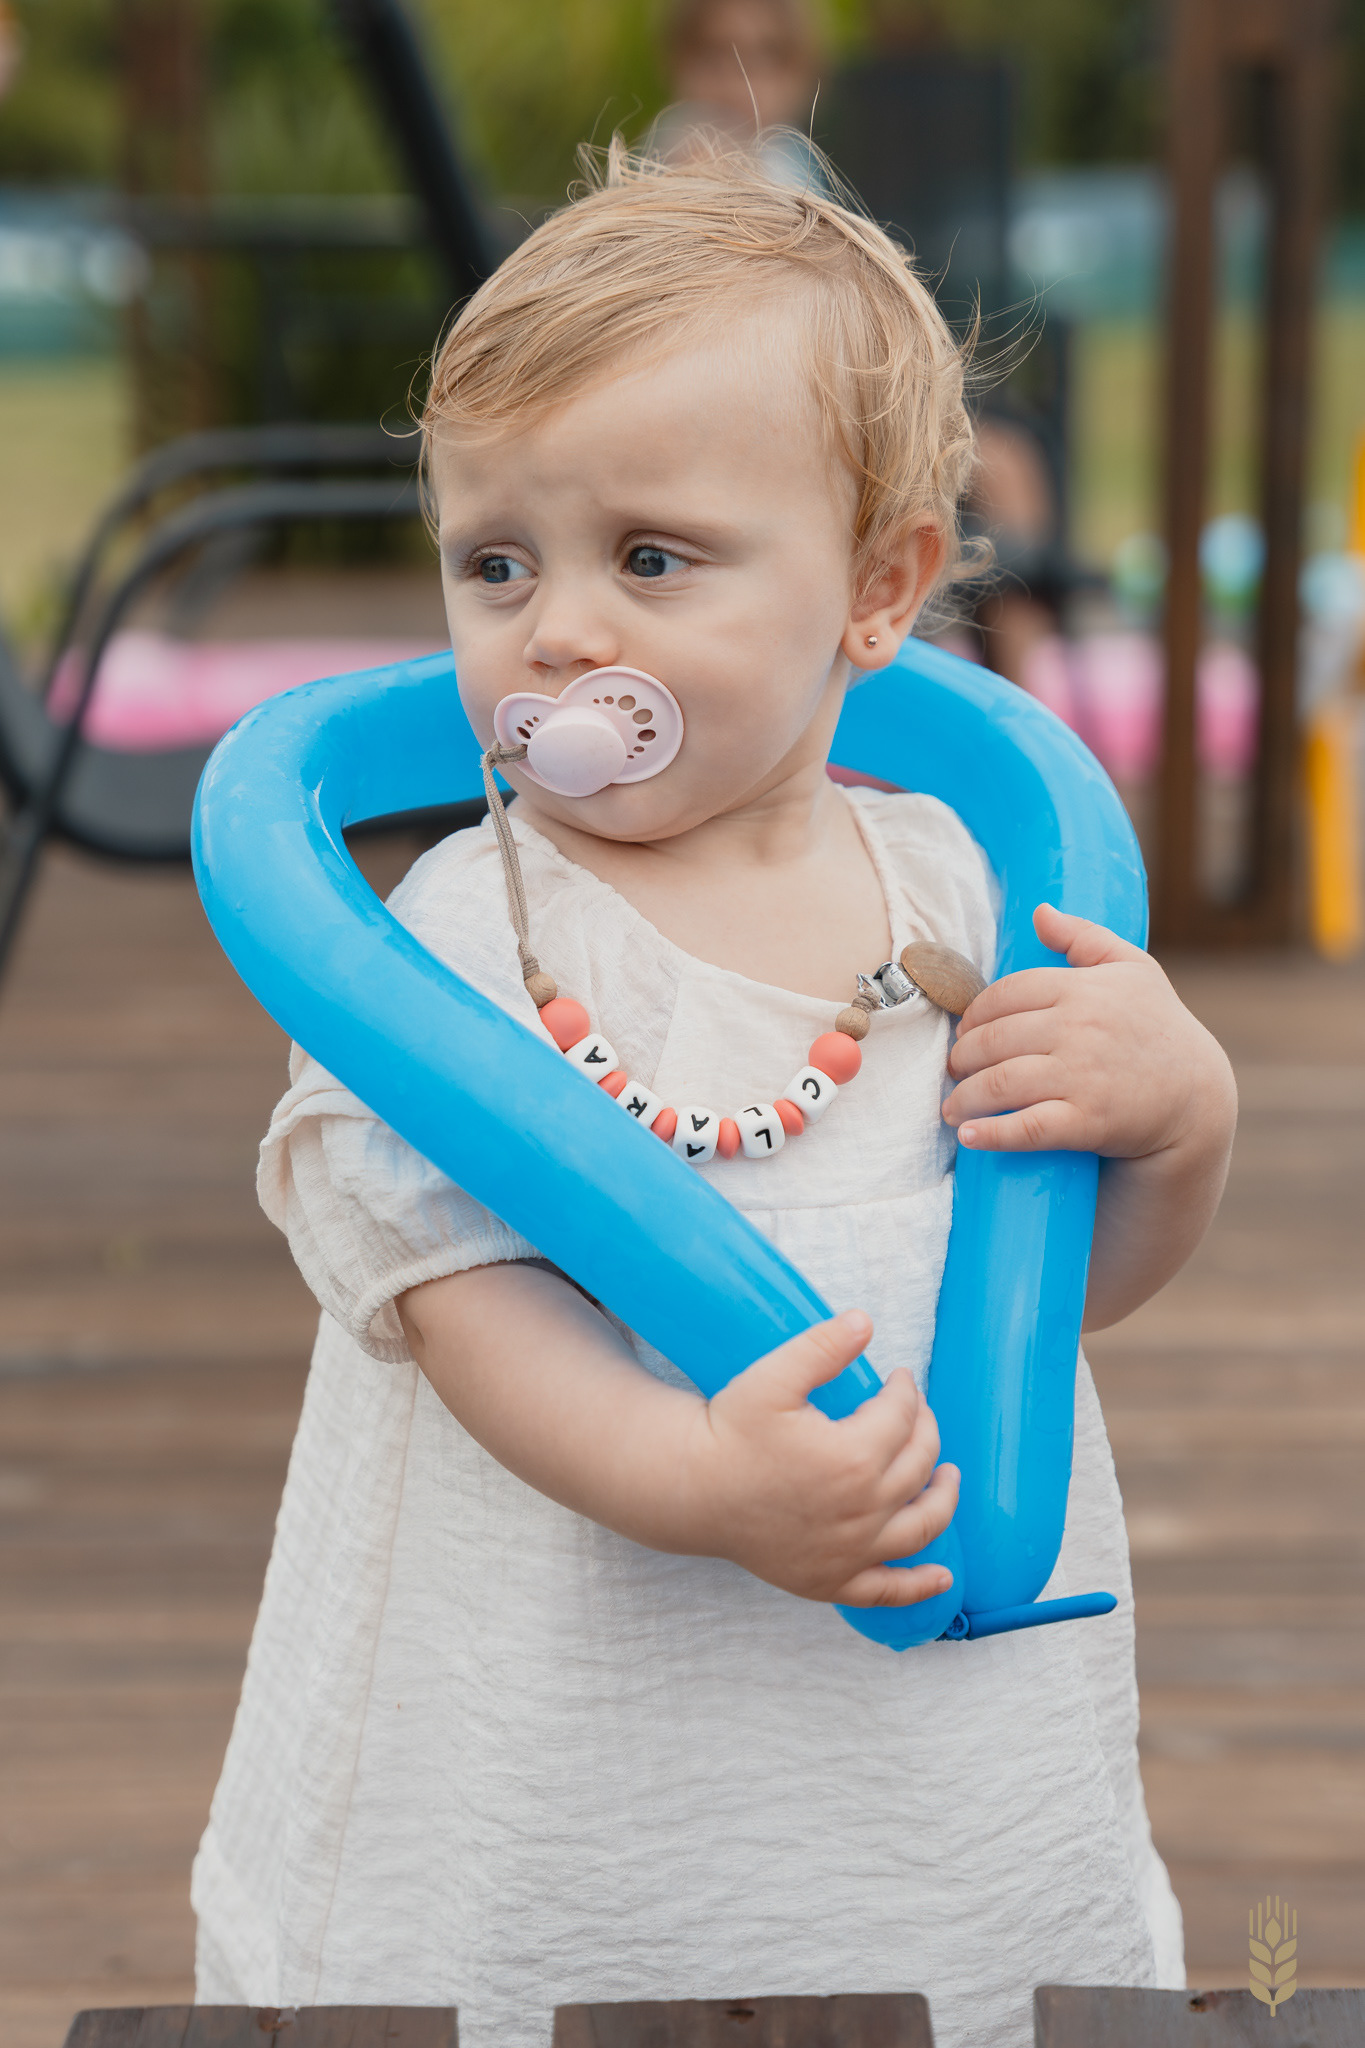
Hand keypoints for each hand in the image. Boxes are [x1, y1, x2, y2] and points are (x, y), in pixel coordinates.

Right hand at [682, 1309, 958, 1606]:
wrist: (692, 1490)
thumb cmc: (730, 1431)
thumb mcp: (772, 1377)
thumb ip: (822, 1346)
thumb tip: (866, 1320)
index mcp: (853, 1457)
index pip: (901, 1416)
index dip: (906, 1390)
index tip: (899, 1377)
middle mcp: (862, 1510)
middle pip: (918, 1464)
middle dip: (924, 1430)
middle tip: (915, 1411)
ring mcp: (851, 1552)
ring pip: (921, 1526)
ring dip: (943, 1499)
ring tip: (949, 1478)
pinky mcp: (833, 1581)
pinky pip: (888, 1590)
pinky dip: (921, 1587)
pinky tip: (943, 1579)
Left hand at [943, 903, 1235, 1161]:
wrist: (1197, 1097)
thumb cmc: (1160, 1027)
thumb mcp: (1134, 969)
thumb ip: (1084, 936)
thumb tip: (1040, 911)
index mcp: (1081, 989)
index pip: (1004, 996)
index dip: (974, 1016)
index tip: (964, 1033)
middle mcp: (1077, 1028)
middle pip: (993, 1040)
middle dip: (961, 1059)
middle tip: (953, 1071)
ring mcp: (1082, 1075)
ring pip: (1000, 1083)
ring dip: (964, 1098)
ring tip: (951, 1108)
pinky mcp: (1088, 1121)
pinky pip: (1027, 1127)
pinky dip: (991, 1134)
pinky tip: (969, 1136)